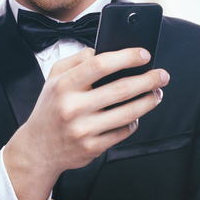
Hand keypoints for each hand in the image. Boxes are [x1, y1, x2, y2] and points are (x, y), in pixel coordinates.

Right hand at [4, 47, 167, 199]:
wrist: (37, 149)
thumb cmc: (49, 110)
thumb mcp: (53, 79)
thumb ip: (75, 61)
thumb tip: (100, 50)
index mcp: (64, 86)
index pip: (100, 65)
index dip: (126, 57)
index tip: (144, 54)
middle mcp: (73, 108)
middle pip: (120, 89)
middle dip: (148, 80)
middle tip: (162, 75)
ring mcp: (83, 129)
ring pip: (127, 113)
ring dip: (148, 102)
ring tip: (157, 94)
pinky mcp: (92, 147)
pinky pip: (122, 132)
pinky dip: (134, 122)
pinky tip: (137, 114)